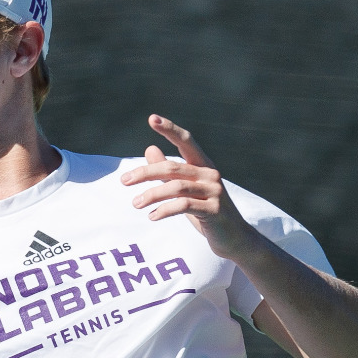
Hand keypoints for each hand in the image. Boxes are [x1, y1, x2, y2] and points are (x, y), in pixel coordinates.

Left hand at [119, 116, 261, 258]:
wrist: (234, 238)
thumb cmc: (206, 212)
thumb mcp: (185, 190)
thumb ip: (168, 172)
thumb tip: (150, 148)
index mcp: (203, 166)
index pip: (186, 142)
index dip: (170, 129)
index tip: (152, 118)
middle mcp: (211, 174)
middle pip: (173, 167)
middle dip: (146, 173)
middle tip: (124, 181)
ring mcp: (215, 191)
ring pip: (177, 187)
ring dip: (152, 195)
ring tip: (135, 204)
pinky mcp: (214, 210)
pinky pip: (184, 205)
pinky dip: (164, 210)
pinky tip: (152, 216)